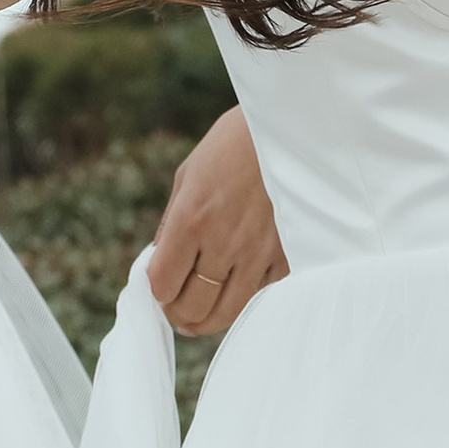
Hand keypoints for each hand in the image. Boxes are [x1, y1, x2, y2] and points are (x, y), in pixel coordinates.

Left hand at [149, 108, 286, 337]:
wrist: (292, 127)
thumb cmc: (234, 145)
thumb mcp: (189, 175)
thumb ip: (172, 224)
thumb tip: (160, 263)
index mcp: (192, 219)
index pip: (162, 283)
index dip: (156, 292)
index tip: (160, 288)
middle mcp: (225, 242)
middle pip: (192, 307)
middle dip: (178, 314)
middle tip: (176, 310)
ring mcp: (260, 253)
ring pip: (228, 312)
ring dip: (208, 320)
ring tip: (200, 317)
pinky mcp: (289, 256)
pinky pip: (262, 294)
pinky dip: (246, 298)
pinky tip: (238, 288)